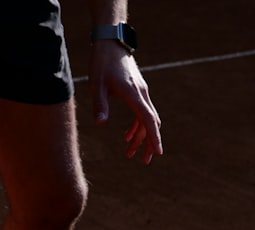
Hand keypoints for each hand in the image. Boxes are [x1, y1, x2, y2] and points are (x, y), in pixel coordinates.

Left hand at [89, 42, 162, 162]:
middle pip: (151, 122)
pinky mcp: (137, 90)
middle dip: (148, 143)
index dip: (153, 137)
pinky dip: (137, 126)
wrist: (111, 43)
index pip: (148, 120)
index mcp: (133, 94)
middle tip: (144, 161)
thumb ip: (100, 104)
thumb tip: (100, 123)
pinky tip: (127, 136)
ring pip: (146, 119)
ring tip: (129, 153)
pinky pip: (141, 112)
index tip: (158, 152)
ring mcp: (141, 92)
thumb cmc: (102, 63)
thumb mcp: (97, 85)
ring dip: (140, 136)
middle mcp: (141, 94)